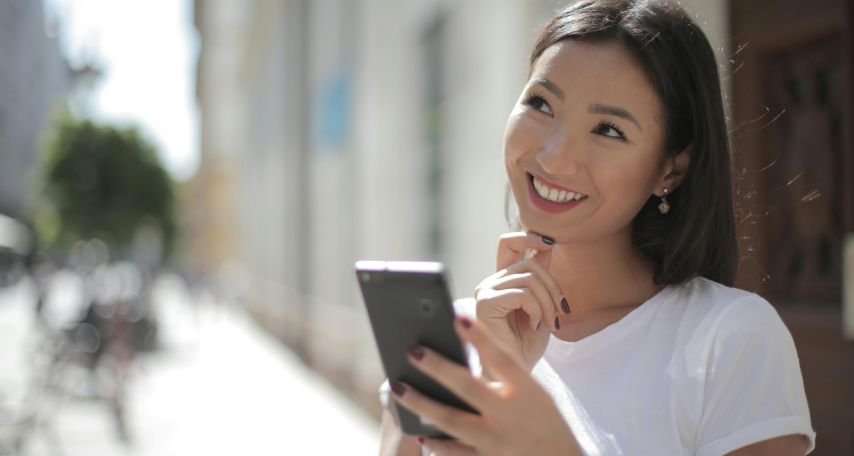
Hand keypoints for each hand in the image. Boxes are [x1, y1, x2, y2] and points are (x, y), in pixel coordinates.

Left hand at [389, 316, 580, 455]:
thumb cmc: (543, 419)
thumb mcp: (534, 391)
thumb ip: (505, 373)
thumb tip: (465, 345)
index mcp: (527, 391)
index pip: (501, 357)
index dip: (479, 336)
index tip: (457, 316)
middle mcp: (510, 414)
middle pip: (468, 387)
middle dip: (437, 367)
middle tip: (412, 350)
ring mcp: (497, 441)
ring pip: (452, 421)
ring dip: (422, 404)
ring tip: (396, 388)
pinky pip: (456, 454)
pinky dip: (436, 444)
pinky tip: (419, 432)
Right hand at [474, 232, 566, 370]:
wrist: (513, 376)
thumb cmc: (526, 345)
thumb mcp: (541, 304)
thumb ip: (540, 277)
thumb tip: (548, 243)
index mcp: (502, 281)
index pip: (509, 242)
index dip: (529, 236)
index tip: (550, 244)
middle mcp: (490, 282)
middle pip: (529, 261)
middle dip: (553, 286)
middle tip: (560, 313)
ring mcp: (485, 291)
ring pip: (529, 277)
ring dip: (548, 302)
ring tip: (548, 324)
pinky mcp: (485, 303)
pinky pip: (523, 294)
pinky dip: (537, 310)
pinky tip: (535, 326)